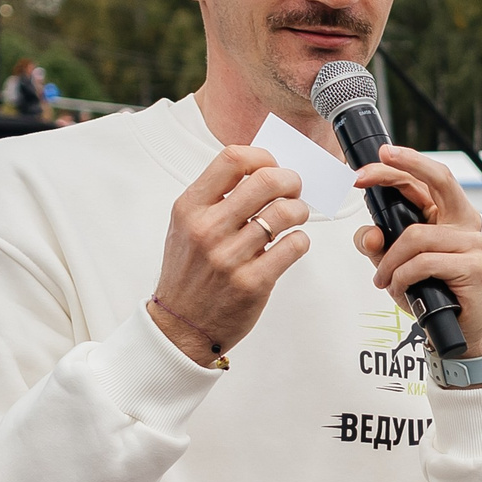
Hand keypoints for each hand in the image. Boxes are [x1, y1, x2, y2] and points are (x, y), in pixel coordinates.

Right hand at [150, 145, 310, 363]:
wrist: (181, 325)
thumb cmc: (189, 273)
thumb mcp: (186, 227)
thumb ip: (215, 199)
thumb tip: (261, 170)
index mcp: (190, 208)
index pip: (231, 159)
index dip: (262, 156)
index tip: (272, 165)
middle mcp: (208, 229)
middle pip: (266, 180)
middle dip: (290, 180)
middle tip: (295, 188)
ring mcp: (230, 256)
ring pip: (286, 212)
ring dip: (299, 210)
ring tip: (295, 216)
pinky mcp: (253, 281)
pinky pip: (294, 246)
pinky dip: (300, 240)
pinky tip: (291, 243)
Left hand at [354, 144, 481, 354]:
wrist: (456, 329)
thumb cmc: (431, 292)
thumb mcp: (394, 265)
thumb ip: (378, 245)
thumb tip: (369, 233)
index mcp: (448, 214)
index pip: (426, 179)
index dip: (398, 167)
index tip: (366, 168)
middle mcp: (465, 222)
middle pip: (439, 181)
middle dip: (400, 170)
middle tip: (364, 175)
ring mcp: (473, 243)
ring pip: (416, 235)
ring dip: (390, 260)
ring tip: (384, 279)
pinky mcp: (474, 266)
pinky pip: (424, 262)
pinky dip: (403, 276)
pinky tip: (399, 288)